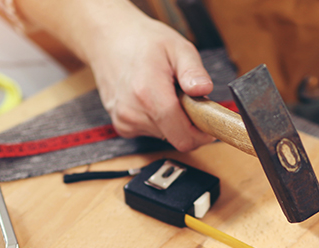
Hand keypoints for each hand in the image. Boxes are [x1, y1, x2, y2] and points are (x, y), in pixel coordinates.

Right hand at [85, 12, 214, 150]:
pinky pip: (150, 131)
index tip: (208, 119)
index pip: (183, 137)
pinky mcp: (121, 125)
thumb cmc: (143, 41)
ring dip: (172, 118)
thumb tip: (204, 90)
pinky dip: (158, 119)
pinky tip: (151, 98)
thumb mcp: (177, 47)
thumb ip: (193, 71)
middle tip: (185, 95)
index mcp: (149, 94)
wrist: (110, 39)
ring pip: (165, 135)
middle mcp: (133, 113)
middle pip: (176, 137)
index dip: (202, 133)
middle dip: (188, 121)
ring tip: (165, 91)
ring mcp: (124, 121)